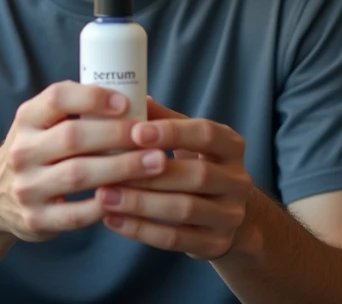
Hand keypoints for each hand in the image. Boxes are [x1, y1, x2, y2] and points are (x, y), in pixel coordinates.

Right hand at [0, 81, 168, 241]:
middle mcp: (22, 151)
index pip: (57, 98)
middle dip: (117, 135)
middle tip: (151, 136)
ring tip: (156, 163)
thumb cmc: (38, 150)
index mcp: (26, 118)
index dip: (93, 98)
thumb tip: (137, 99)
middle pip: (73, 136)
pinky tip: (131, 197)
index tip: (126, 102)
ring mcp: (27, 187)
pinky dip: (106, 204)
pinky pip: (77, 214)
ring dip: (122, 168)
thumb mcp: (42, 123)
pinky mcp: (35, 219)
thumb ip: (76, 111)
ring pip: (78, 175)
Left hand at [95, 97, 252, 260]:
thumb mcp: (188, 140)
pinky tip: (113, 219)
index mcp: (231, 146)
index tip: (135, 131)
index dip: (172, 132)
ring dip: (140, 203)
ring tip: (103, 196)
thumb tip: (129, 97)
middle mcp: (238, 180)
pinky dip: (141, 230)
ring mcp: (230, 215)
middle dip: (148, 173)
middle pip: (196, 176)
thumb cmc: (197, 164)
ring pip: (184, 210)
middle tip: (108, 169)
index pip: (206, 134)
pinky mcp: (216, 244)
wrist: (226, 214)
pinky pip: (176, 238)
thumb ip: (162, 119)